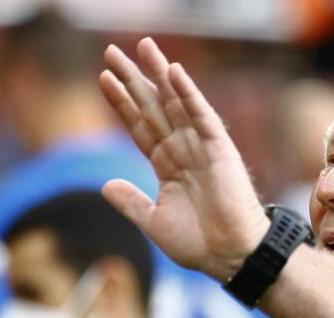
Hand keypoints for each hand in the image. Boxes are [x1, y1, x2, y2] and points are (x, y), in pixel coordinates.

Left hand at [99, 38, 269, 280]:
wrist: (229, 255)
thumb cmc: (199, 244)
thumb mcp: (154, 222)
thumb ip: (131, 202)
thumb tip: (106, 185)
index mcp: (167, 166)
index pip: (139, 126)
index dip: (122, 103)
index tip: (103, 78)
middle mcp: (182, 151)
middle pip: (152, 107)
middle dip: (133, 79)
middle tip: (112, 51)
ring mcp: (200, 147)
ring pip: (174, 104)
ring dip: (158, 75)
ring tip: (142, 47)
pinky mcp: (219, 148)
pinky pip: (200, 115)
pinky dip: (188, 93)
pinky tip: (173, 72)